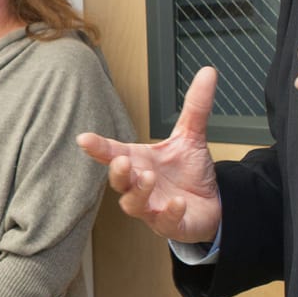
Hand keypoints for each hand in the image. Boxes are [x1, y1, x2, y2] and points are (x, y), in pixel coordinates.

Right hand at [79, 66, 221, 243]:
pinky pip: (164, 223)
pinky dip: (168, 213)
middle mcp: (141, 186)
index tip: (83, 139)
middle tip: (123, 161)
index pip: (113, 153)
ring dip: (139, 192)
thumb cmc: (191, 173)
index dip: (97, 148)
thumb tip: (207, 72)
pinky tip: (177, 202)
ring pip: (134, 205)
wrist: (214, 203)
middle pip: (119, 182)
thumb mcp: (191, 136)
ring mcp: (153, 208)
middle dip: (118, 172)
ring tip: (149, 177)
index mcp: (140, 162)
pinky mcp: (171, 225)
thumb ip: (195, 107)